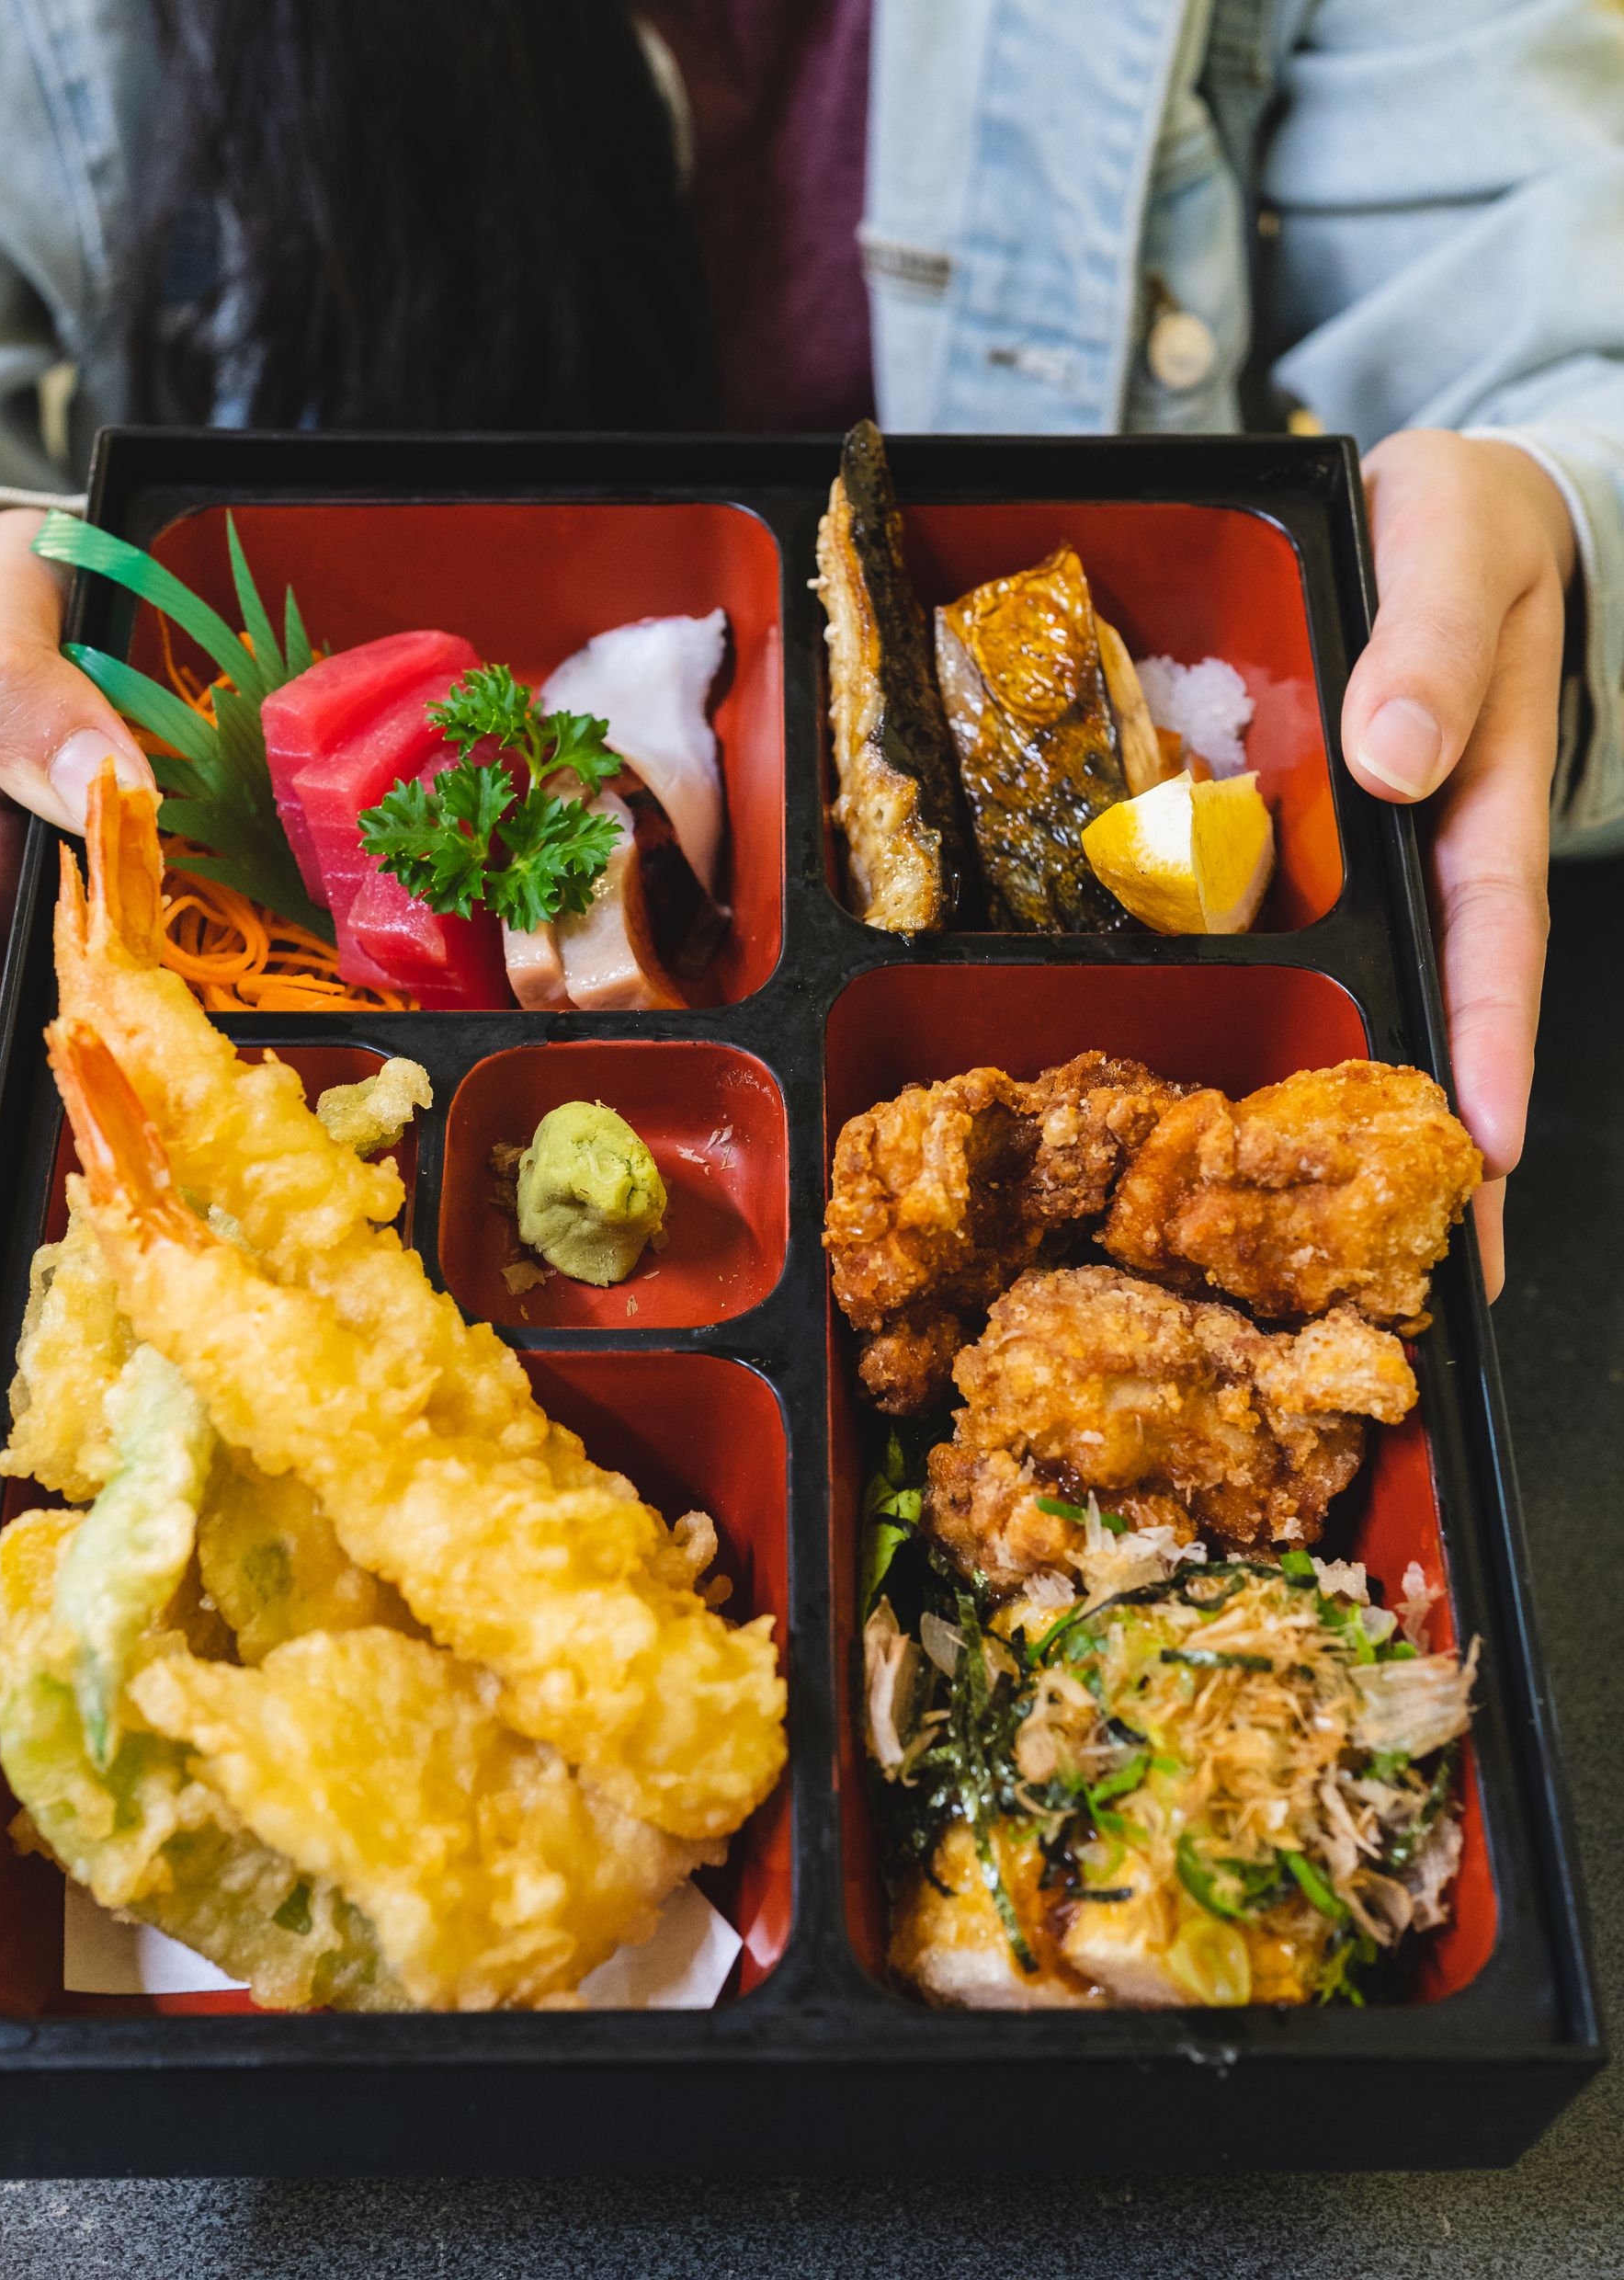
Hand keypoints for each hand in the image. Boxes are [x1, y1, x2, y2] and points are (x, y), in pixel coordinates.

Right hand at [0, 508, 153, 1400]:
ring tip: (67, 1361)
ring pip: (41, 1116)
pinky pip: (118, 1070)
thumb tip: (107, 778)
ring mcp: (43, 971)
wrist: (6, 609)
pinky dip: (129, 1151)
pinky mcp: (105, 969)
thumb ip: (26, 701)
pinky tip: (159, 1237)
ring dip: (50, 1232)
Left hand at [1342, 429, 1574, 1302]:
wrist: (1441, 509)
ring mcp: (1383, 866)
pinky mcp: (1324, 861)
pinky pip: (1315, 959)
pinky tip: (1268, 1132)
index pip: (1491, 934)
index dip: (1490, 1041)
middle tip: (1441, 1288)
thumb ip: (1433, 635)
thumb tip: (1398, 756)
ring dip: (1376, 1135)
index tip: (1490, 1149)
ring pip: (1385, 1010)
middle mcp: (1438, 850)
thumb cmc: (1464, 519)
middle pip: (1451, 1016)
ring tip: (1362, 1267)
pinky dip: (1304, 1045)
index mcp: (1482, 789)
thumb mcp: (1456, 534)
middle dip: (1454, 1157)